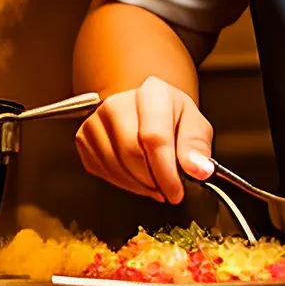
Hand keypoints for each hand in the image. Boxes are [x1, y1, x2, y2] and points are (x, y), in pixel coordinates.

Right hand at [75, 75, 213, 203]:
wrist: (145, 111)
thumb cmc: (171, 118)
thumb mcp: (194, 126)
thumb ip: (197, 147)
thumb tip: (200, 170)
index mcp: (152, 92)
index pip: (154, 137)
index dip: (166, 171)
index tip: (176, 193)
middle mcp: (118, 102)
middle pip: (131, 153)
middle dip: (153, 180)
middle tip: (166, 190)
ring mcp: (97, 120)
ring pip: (115, 166)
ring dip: (138, 185)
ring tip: (155, 185)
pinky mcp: (84, 138)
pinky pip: (101, 171)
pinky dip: (122, 183)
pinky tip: (137, 179)